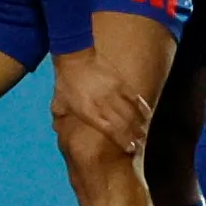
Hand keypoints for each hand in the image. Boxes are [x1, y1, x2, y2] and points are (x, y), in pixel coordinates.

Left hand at [51, 34, 156, 163]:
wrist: (74, 56)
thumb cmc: (65, 81)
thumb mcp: (59, 102)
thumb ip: (61, 117)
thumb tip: (58, 129)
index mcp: (89, 112)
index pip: (110, 130)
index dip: (122, 141)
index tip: (131, 149)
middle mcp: (104, 105)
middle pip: (124, 124)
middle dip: (134, 136)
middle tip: (141, 144)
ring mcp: (113, 93)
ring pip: (131, 112)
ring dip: (139, 124)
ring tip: (144, 133)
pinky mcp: (120, 82)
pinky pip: (133, 97)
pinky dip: (142, 106)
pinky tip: (147, 114)